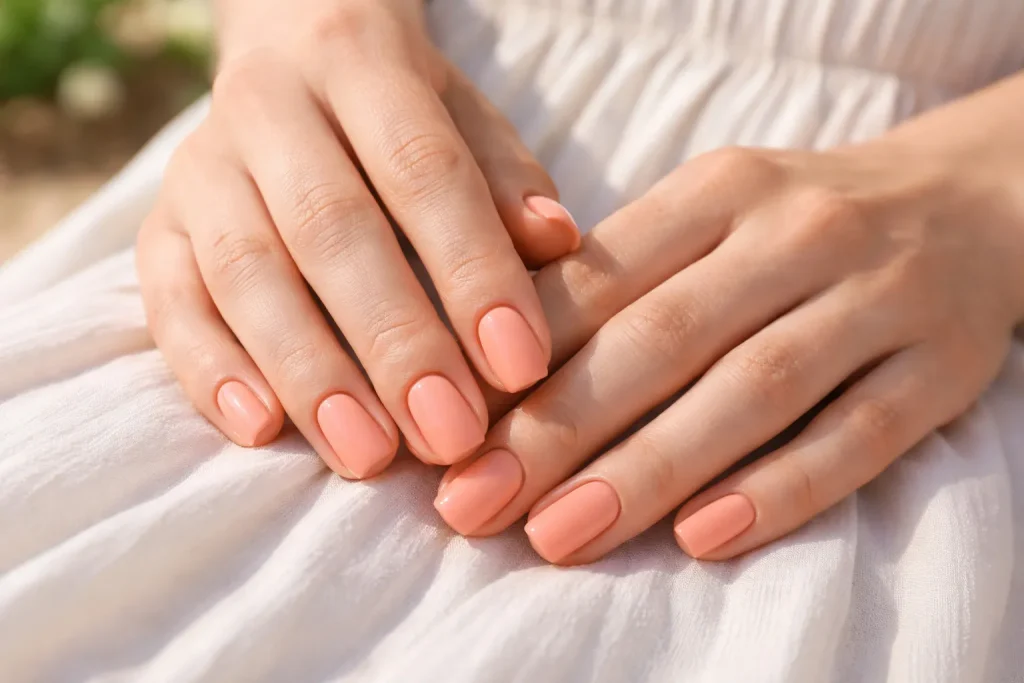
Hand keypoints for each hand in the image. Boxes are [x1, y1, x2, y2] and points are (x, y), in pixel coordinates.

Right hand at [137, 0, 579, 479]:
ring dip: (310, 372)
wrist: (284, 56)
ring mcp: (200, 167)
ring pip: (246, 271)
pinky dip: (209, 369)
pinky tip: (259, 430)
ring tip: (368, 456)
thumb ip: (505, 180)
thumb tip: (556, 242)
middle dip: (396, 341)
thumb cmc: (397, 112)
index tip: (519, 365)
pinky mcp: (156, 226)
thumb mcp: (464, 118)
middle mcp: (268, 106)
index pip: (423, 168)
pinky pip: (168, 301)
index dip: (472, 269)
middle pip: (330, 228)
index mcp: (359, 60)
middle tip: (451, 435)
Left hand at [433, 141, 1023, 563]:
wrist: (967, 204)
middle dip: (556, 428)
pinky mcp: (938, 369)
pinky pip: (854, 438)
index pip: (603, 279)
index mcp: (720, 189)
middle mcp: (796, 234)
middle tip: (474, 503)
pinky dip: (776, 491)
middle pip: (662, 338)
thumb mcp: (710, 216)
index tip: (447, 435)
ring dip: (647, 471)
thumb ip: (618, 280)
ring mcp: (876, 301)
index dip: (516, 361)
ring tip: (558, 535)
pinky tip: (701, 539)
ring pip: (750, 392)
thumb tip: (497, 377)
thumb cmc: (796, 227)